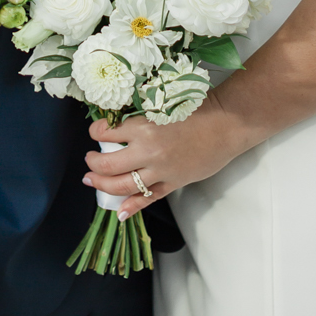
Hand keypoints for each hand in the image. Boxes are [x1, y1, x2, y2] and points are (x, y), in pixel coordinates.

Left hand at [83, 102, 251, 219]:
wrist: (227, 123)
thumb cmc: (198, 108)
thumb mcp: (163, 103)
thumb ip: (142, 115)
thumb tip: (119, 121)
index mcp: (144, 126)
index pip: (106, 133)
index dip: (95, 132)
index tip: (95, 132)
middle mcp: (148, 151)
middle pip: (108, 165)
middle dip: (92, 163)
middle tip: (89, 160)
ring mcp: (160, 170)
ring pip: (122, 185)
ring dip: (102, 184)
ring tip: (92, 180)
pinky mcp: (172, 183)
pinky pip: (148, 199)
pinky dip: (132, 207)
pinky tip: (120, 212)